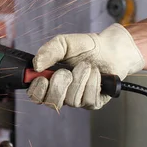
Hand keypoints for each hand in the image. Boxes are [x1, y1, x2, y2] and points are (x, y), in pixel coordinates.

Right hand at [27, 23, 143, 110]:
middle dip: (60, 84)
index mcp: (49, 80)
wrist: (110, 49)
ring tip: (86, 66)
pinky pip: (89, 100)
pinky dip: (93, 83)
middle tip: (67, 70)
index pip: (35, 95)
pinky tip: (96, 74)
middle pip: (52, 102)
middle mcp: (62, 93)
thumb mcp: (63, 43)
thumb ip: (48, 51)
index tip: (43, 79)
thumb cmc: (85, 47)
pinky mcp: (93, 103)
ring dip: (80, 79)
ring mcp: (77, 99)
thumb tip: (36, 65)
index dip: (37, 90)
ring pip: (72, 100)